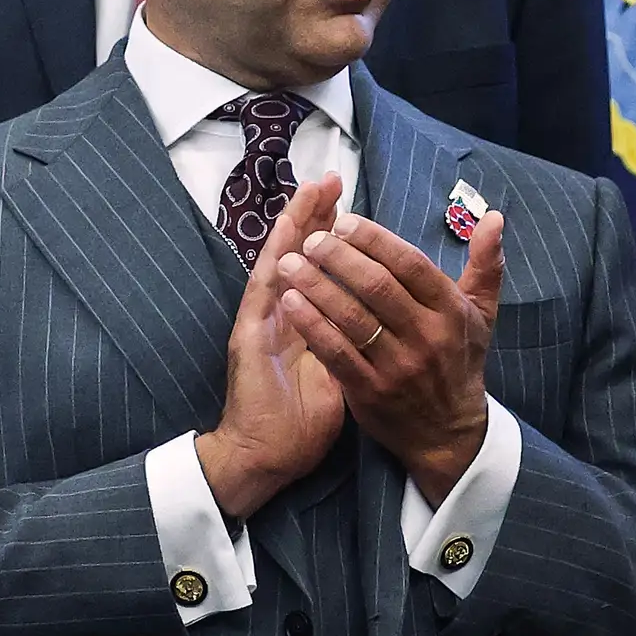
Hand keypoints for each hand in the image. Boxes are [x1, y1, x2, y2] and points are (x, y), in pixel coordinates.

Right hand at [197, 174, 349, 518]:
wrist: (266, 456)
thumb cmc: (301, 420)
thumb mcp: (342, 374)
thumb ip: (357, 341)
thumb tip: (386, 321)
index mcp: (304, 320)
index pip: (323, 269)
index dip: (336, 237)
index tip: (352, 205)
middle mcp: (280, 314)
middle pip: (299, 255)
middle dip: (316, 216)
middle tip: (331, 179)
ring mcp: (262, 323)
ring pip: (278, 263)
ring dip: (293, 228)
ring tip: (310, 191)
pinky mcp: (248, 339)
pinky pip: (263, 296)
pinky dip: (275, 268)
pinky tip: (287, 242)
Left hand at [277, 208, 500, 502]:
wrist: (449, 433)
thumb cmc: (460, 362)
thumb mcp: (481, 314)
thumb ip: (486, 264)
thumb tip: (494, 216)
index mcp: (450, 311)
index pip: (411, 264)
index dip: (375, 240)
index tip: (344, 221)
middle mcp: (426, 337)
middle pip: (378, 287)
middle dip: (340, 258)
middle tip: (312, 239)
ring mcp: (397, 366)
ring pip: (353, 318)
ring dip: (318, 286)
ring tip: (290, 263)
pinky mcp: (370, 391)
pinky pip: (336, 352)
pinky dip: (312, 325)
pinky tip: (290, 301)